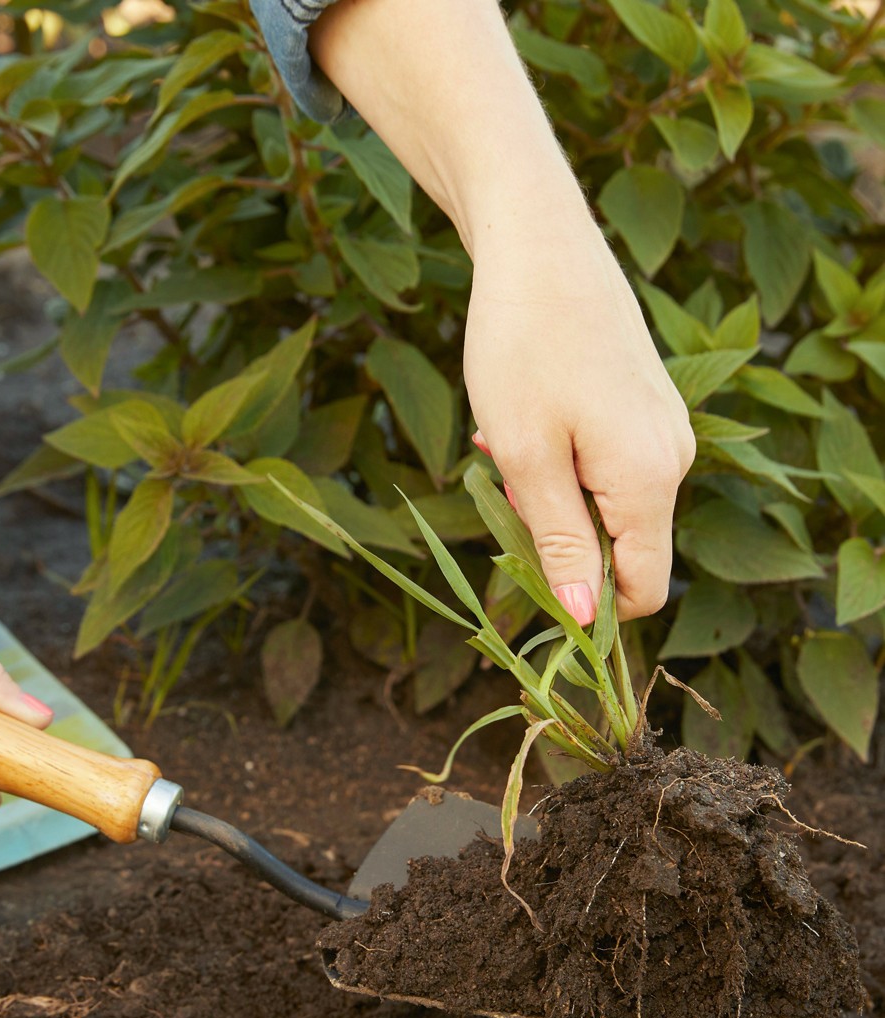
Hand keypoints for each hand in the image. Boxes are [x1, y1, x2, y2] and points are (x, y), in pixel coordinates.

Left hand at [463, 219, 694, 621]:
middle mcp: (674, 458)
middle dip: (557, 536)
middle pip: (622, 547)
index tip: (526, 576)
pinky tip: (523, 419)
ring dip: (550, 493)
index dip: (588, 605)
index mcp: (651, 479)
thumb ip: (560, 542)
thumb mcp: (528, 457)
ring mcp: (663, 427)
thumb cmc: (521, 346)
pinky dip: (559, 459)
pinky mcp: (644, 404)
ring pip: (606, 503)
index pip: (644, 589)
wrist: (537, 242)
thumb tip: (583, 615)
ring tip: (507, 442)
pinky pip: (604, 463)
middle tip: (503, 483)